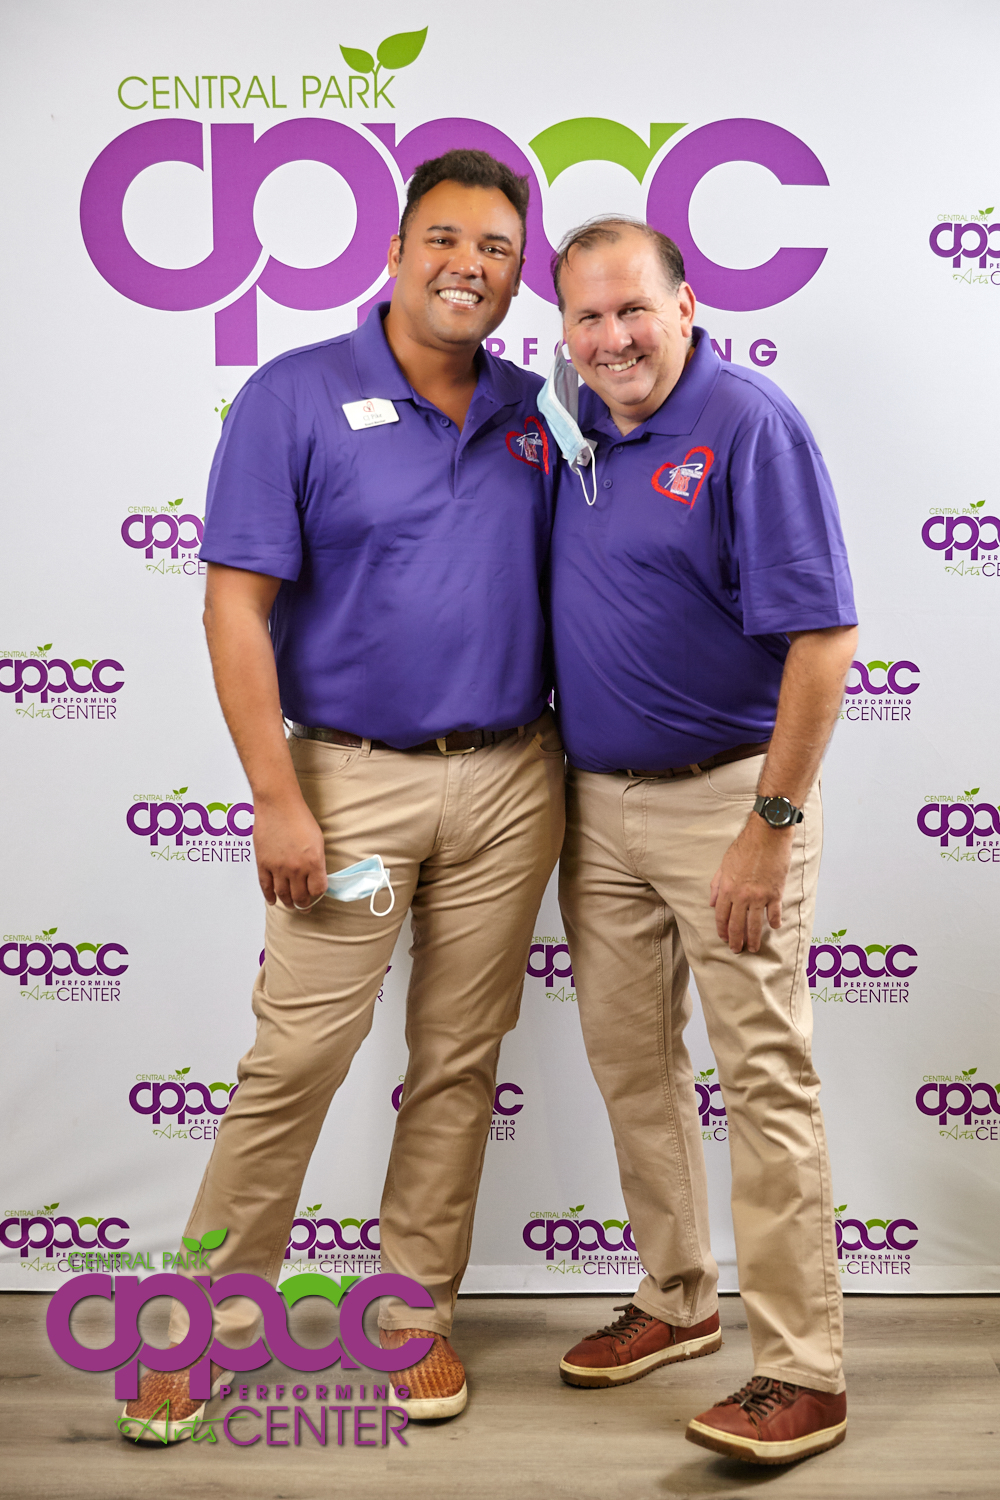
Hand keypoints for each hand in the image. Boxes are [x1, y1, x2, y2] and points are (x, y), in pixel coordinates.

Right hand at [252, 796, 326, 908]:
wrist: (278, 805)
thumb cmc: (300, 818)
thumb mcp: (318, 840)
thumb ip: (317, 861)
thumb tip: (316, 876)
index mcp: (313, 862)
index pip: (318, 889)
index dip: (318, 895)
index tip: (317, 895)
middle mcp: (296, 869)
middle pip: (300, 896)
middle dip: (303, 904)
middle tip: (304, 906)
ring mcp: (278, 868)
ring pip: (283, 895)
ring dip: (287, 903)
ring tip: (291, 905)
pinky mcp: (263, 864)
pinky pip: (265, 886)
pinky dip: (269, 896)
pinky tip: (273, 900)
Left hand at [709, 815, 793, 952]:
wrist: (767, 835)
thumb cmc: (745, 847)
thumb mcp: (724, 864)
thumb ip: (717, 886)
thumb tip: (712, 903)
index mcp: (727, 889)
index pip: (722, 916)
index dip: (722, 930)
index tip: (724, 938)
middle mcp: (742, 896)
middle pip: (737, 925)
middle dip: (736, 941)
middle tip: (737, 950)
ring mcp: (759, 896)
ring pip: (755, 925)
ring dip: (754, 939)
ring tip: (754, 948)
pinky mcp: (775, 893)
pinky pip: (774, 914)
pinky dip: (774, 922)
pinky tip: (773, 927)